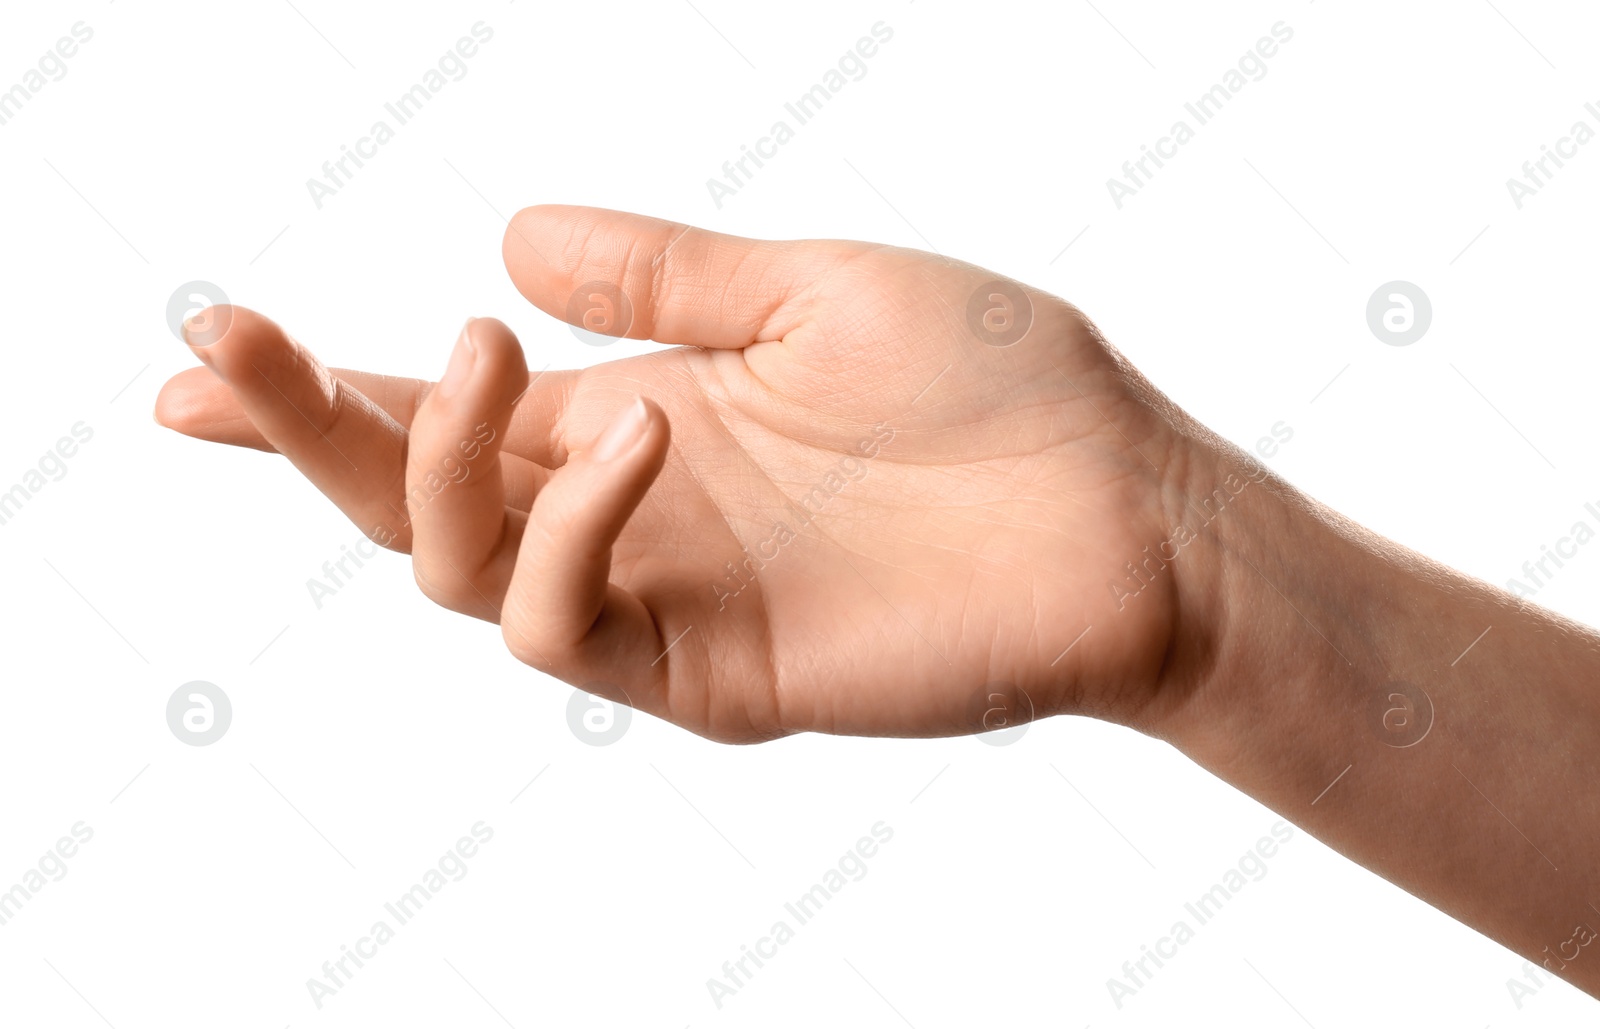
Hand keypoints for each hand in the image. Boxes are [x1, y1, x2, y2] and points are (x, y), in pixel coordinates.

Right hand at [156, 205, 1233, 742]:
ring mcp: (667, 600)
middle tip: (225, 343)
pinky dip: (569, 531)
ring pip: (462, 573)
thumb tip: (507, 235)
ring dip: (439, 462)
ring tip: (502, 357)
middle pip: (412, 502)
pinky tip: (640, 440)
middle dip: (301, 429)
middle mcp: (630, 516)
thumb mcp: (813, 291)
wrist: (1123, 504)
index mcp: (639, 419)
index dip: (317, 396)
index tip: (199, 353)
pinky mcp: (714, 675)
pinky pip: (571, 632)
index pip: (447, 415)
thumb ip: (667, 276)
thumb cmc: (994, 390)